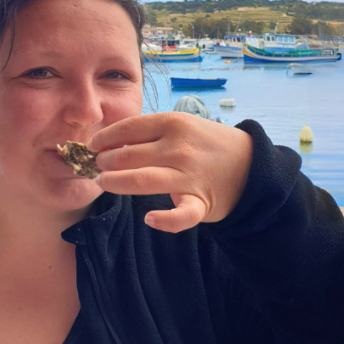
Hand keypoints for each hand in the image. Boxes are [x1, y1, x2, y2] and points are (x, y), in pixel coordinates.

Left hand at [88, 113, 252, 233]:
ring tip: (104, 182)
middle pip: (127, 156)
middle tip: (97, 166)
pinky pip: (181, 216)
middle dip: (104, 162)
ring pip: (141, 181)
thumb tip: (109, 139)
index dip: (104, 138)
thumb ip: (151, 130)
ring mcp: (190, 175)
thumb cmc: (207, 142)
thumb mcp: (182, 124)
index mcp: (173, 123)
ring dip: (115, 183)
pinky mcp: (201, 202)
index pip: (127, 128)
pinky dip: (164, 220)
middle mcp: (179, 147)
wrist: (251, 164)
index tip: (92, 146)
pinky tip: (149, 219)